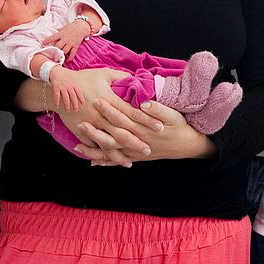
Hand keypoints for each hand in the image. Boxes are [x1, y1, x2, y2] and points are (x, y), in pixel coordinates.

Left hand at [43, 19, 91, 62]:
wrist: (81, 27)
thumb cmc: (72, 26)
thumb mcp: (64, 27)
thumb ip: (58, 30)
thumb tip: (52, 30)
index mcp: (61, 34)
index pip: (52, 38)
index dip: (47, 40)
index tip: (43, 43)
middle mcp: (65, 39)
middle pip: (58, 46)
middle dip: (54, 51)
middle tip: (51, 55)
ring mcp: (70, 43)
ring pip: (65, 51)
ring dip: (61, 55)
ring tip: (58, 58)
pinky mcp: (75, 46)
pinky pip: (72, 53)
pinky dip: (70, 57)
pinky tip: (68, 60)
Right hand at [47, 68, 150, 164]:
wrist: (59, 88)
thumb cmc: (83, 79)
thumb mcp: (103, 74)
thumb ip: (121, 78)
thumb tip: (137, 79)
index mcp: (109, 100)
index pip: (133, 113)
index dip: (147, 120)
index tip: (159, 127)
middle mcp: (101, 116)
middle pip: (123, 132)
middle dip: (136, 142)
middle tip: (149, 149)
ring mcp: (91, 125)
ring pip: (108, 143)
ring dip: (120, 153)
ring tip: (132, 161)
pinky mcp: (81, 132)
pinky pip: (94, 146)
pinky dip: (102, 154)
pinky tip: (110, 159)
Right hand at [50, 68, 84, 111]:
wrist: (55, 70)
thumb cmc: (64, 75)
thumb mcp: (72, 78)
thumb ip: (75, 85)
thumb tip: (79, 91)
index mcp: (73, 84)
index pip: (79, 92)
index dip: (81, 98)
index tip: (83, 104)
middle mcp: (69, 86)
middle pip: (73, 96)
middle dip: (75, 104)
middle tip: (76, 110)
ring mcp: (62, 87)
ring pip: (66, 97)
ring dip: (67, 105)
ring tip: (67, 110)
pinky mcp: (56, 87)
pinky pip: (57, 96)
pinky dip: (57, 101)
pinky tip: (57, 106)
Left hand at [73, 100, 214, 164]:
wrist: (187, 145)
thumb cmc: (179, 126)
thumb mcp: (173, 115)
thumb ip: (158, 109)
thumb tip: (144, 103)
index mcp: (143, 128)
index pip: (123, 117)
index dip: (109, 110)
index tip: (96, 100)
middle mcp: (136, 141)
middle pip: (112, 136)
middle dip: (96, 131)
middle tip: (80, 123)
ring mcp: (135, 152)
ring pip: (112, 152)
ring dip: (95, 150)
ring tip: (77, 146)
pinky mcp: (136, 157)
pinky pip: (118, 161)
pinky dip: (106, 162)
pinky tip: (92, 162)